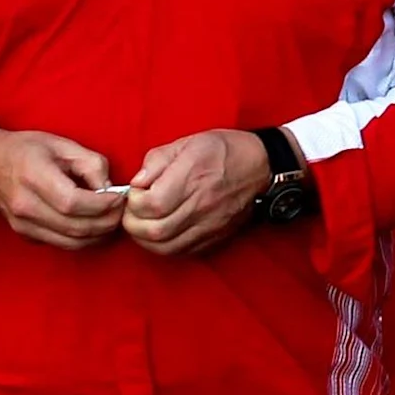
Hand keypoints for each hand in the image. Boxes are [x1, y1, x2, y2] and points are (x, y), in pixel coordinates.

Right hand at [0, 128, 123, 250]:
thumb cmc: (27, 149)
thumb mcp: (63, 145)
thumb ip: (92, 165)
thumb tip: (110, 190)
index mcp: (33, 176)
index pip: (73, 203)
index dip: (103, 205)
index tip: (119, 197)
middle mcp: (25, 205)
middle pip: (75, 227)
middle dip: (107, 222)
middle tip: (121, 210)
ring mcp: (23, 224)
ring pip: (71, 242)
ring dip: (99, 235)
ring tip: (111, 219)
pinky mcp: (25, 234)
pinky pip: (62, 244)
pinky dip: (83, 239)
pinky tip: (92, 224)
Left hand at [122, 129, 269, 257]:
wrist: (261, 167)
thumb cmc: (223, 151)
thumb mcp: (186, 143)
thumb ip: (156, 161)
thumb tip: (136, 182)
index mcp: (192, 176)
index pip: (150, 204)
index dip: (133, 202)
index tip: (136, 192)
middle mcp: (201, 204)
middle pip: (154, 230)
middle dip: (133, 223)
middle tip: (134, 211)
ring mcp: (209, 224)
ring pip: (164, 247)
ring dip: (145, 238)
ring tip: (143, 223)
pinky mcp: (214, 236)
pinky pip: (181, 252)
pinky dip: (163, 246)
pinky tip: (162, 232)